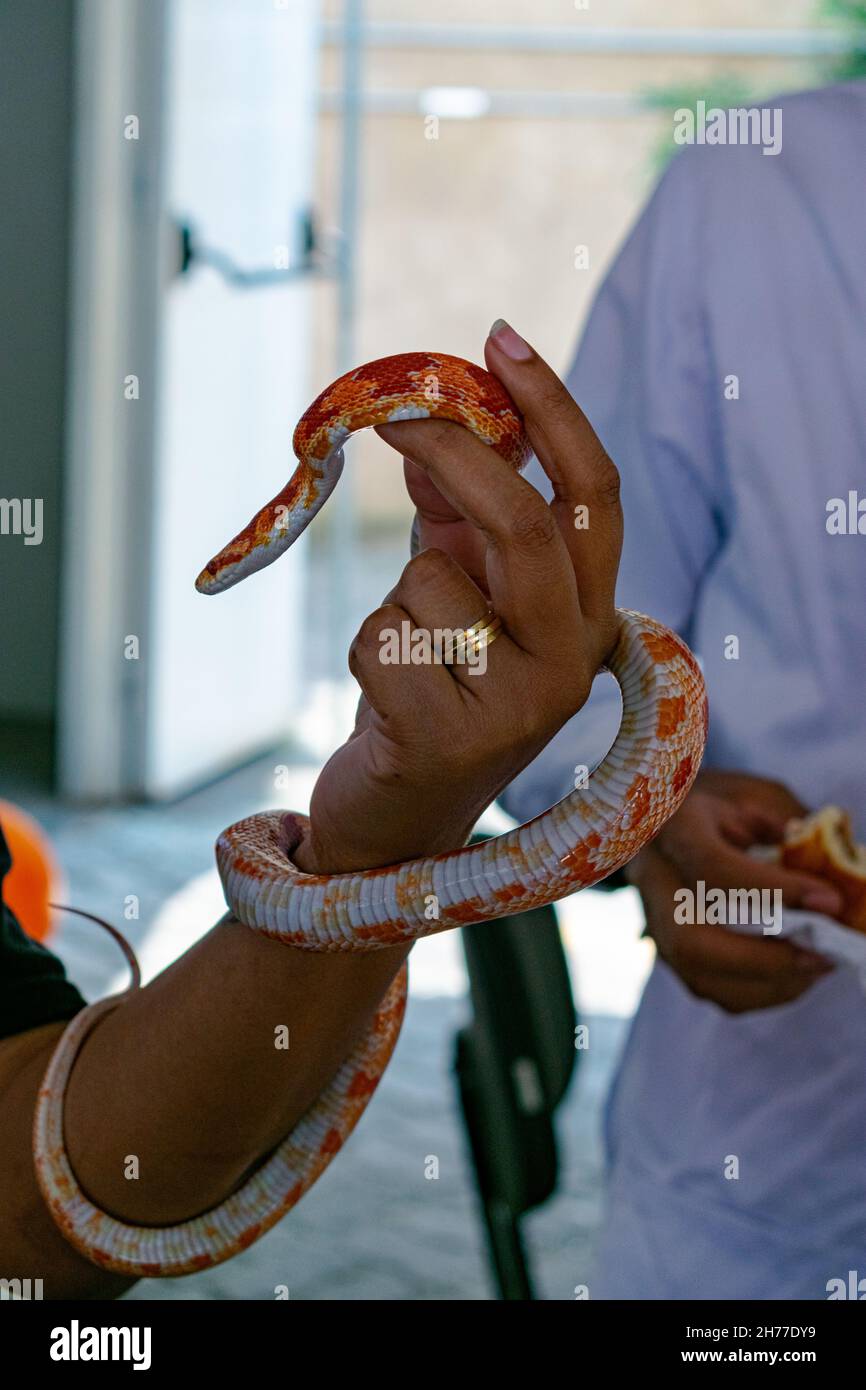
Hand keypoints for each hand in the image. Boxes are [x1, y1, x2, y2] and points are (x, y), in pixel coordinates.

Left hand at [294, 322, 621, 873]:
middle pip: (528, 527)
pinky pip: (381, 636)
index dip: (554, 411)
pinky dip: (366, 650)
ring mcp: (518, 710)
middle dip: (456, 457)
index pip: (595, 497)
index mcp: (588, 616)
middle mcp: (572, 662)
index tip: (499, 337)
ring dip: (396, 599)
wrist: (399, 819)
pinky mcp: (450, 742)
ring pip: (430, 580)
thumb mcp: (458, 596)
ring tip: (407, 660)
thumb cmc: (433, 692)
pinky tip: (385, 704)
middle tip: (393, 413)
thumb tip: (424, 423)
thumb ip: (456, 516)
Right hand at [628, 771, 840, 1012]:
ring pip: (700, 975)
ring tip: (817, 964)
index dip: (774, 891)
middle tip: (821, 955)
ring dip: (768, 981)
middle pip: (692, 940)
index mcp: (672, 827)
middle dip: (764, 958)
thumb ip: (788, 837)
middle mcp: (652, 878)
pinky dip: (760, 990)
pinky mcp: (666, 950)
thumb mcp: (755, 800)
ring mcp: (652, 920)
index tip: (829, 901)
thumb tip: (829, 884)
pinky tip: (795, 973)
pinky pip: (710, 989)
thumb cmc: (722, 807)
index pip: (713, 868)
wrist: (667, 817)